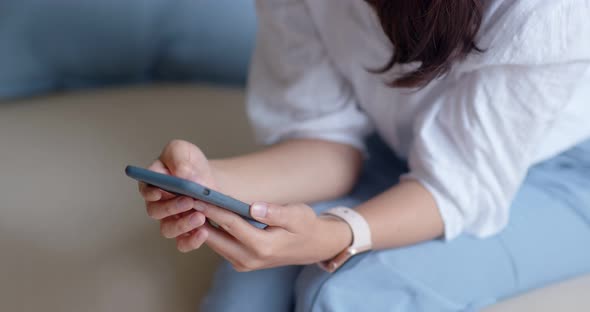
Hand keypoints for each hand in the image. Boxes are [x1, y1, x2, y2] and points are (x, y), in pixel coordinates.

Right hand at [137, 139, 215, 251]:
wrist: (208, 179)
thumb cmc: (190, 163)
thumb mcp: (183, 151)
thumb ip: (179, 158)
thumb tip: (183, 174)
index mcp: (152, 182)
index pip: (145, 189)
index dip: (150, 192)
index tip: (160, 191)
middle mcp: (158, 204)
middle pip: (155, 211)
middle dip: (172, 207)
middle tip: (189, 201)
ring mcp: (170, 219)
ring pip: (168, 229)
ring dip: (182, 225)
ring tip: (200, 217)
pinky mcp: (184, 232)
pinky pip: (183, 243)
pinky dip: (192, 241)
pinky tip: (203, 233)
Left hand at [195, 202, 352, 271]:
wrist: (313, 246)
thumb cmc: (306, 227)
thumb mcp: (297, 215)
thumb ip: (274, 212)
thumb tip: (253, 206)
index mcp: (263, 247)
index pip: (231, 224)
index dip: (212, 207)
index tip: (197, 194)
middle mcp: (250, 259)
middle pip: (215, 236)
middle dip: (199, 216)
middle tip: (183, 196)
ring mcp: (244, 263)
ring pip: (214, 242)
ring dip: (200, 224)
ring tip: (188, 202)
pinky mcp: (241, 262)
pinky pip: (220, 246)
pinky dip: (210, 231)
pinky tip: (201, 213)